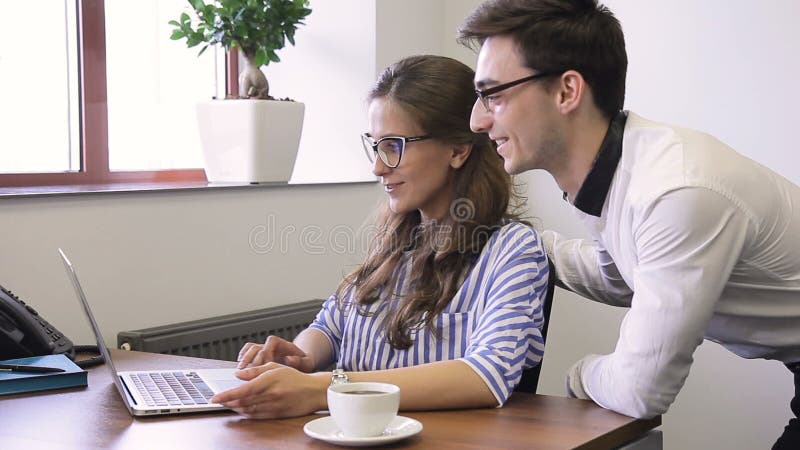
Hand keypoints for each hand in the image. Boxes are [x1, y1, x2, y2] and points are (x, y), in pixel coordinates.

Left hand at [211, 363, 326, 418]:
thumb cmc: (295, 377)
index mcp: (269, 381)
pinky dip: (246, 414)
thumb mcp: (275, 367)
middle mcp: (270, 395)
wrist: (313, 391)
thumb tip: (237, 375)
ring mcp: (273, 406)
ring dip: (235, 408)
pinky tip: (241, 410)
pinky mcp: (276, 414)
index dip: (226, 395)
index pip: (242, 390)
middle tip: (218, 401)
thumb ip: (255, 370)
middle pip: (242, 402)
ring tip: (228, 405)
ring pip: (248, 410)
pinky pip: (256, 416)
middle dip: (228, 402)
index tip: (215, 398)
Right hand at [237, 335, 314, 370]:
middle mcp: (271, 345)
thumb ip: (300, 361)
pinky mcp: (258, 355)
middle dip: (251, 359)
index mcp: (282, 344)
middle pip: (256, 347)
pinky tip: (239, 369)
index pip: (269, 344)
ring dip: (244, 359)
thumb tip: (289, 359)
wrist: (301, 362)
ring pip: (249, 349)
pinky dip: (241, 358)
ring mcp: (263, 349)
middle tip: (248, 372)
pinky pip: (246, 352)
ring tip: (240, 371)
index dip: (265, 354)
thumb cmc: (304, 363)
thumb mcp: (307, 362)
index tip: (264, 366)